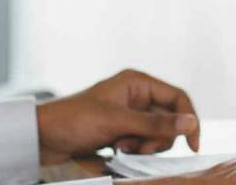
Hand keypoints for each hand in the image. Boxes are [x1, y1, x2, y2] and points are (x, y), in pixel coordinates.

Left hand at [35, 68, 200, 164]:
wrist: (42, 138)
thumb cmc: (75, 121)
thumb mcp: (117, 122)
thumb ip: (155, 125)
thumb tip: (192, 124)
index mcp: (137, 83)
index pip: (178, 98)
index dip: (189, 120)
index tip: (193, 146)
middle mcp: (136, 96)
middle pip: (170, 120)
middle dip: (157, 138)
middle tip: (135, 146)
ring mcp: (129, 115)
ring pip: (157, 135)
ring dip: (144, 146)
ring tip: (120, 147)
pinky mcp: (121, 132)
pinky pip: (142, 144)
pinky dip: (135, 151)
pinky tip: (115, 152)